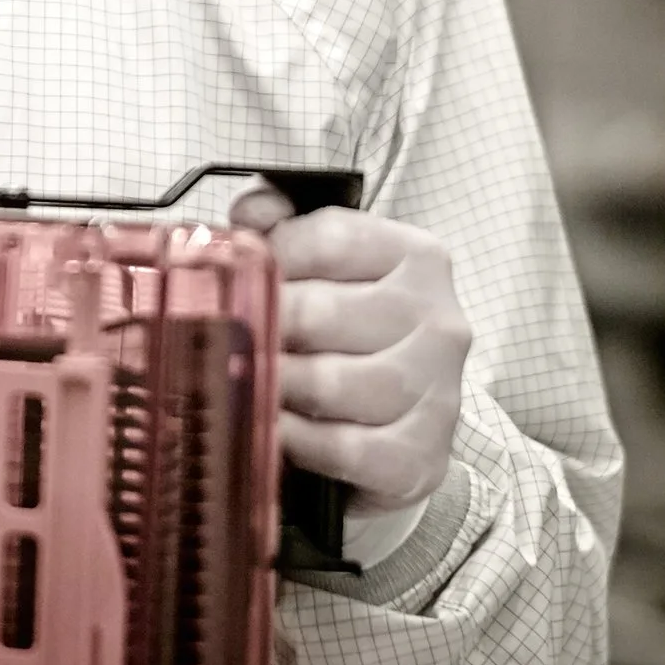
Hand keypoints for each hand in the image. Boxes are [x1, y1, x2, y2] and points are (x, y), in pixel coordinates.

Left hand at [230, 192, 470, 513]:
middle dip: (262, 327)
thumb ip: (286, 225)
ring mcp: (436, 391)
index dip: (271, 258)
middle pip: (319, 312)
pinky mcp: (421, 455)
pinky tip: (275, 427)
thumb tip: (251, 210)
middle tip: (226, 337)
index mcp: (418, 258)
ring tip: (247, 380)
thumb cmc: (356, 334)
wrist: (405, 422)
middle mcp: (438, 320)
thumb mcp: (330, 269)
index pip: (328, 239)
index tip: (243, 276)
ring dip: (274, 384)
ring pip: (329, 382)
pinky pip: (341, 447)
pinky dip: (296, 439)